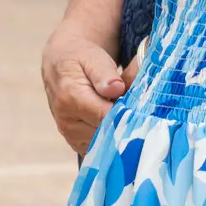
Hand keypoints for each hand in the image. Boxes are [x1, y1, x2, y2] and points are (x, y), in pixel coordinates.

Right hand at [38, 26, 129, 156]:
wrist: (60, 66)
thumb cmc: (81, 59)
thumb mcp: (93, 57)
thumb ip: (104, 74)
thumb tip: (116, 89)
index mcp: (71, 98)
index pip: (106, 116)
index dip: (128, 113)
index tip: (144, 106)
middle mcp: (67, 121)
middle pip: (107, 132)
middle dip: (127, 121)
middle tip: (142, 108)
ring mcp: (70, 134)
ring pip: (105, 142)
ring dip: (121, 130)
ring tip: (129, 112)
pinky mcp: (76, 142)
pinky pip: (100, 147)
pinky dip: (113, 138)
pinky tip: (120, 123)